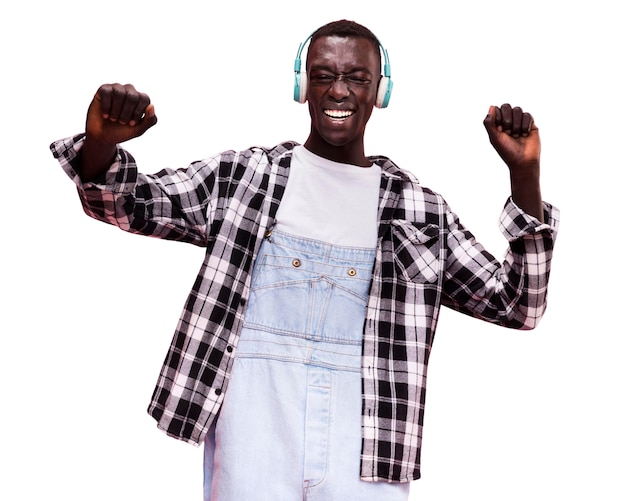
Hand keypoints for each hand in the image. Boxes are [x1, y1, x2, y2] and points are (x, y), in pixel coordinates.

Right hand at [86, 83, 156, 144]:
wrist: (103, 136)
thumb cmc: (122, 132)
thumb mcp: (139, 130)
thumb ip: (150, 120)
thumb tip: (152, 106)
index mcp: (141, 99)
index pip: (144, 99)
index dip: (137, 113)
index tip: (131, 124)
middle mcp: (130, 91)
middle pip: (132, 96)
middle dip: (127, 113)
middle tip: (121, 122)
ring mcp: (117, 89)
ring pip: (120, 93)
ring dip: (116, 110)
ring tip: (113, 119)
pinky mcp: (104, 89)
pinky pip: (107, 92)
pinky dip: (106, 106)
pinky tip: (105, 114)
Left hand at [483, 104, 543, 220]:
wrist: (523, 161)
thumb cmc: (507, 151)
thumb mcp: (494, 137)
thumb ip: (489, 123)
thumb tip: (491, 106)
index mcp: (498, 124)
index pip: (496, 109)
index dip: (498, 117)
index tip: (500, 130)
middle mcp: (508, 122)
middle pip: (507, 106)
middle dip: (507, 119)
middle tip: (508, 132)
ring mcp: (519, 122)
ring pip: (517, 110)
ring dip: (516, 124)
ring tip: (516, 135)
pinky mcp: (530, 124)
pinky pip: (527, 115)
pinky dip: (525, 125)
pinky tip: (524, 134)